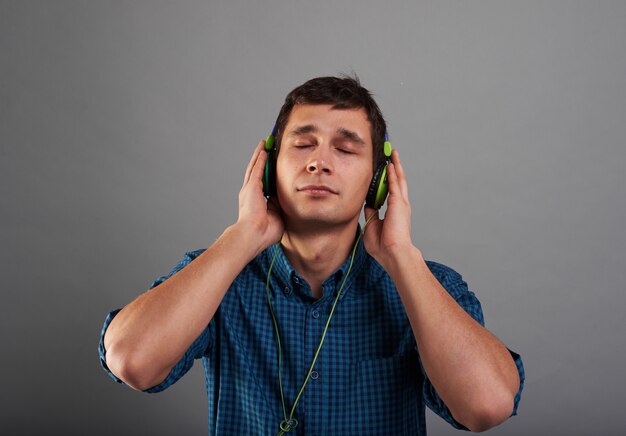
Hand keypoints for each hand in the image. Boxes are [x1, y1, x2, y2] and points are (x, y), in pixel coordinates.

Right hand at [235, 140, 284, 251]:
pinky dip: (260, 158)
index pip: (264, 182)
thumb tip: (287, 200)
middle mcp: (251, 193)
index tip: (273, 163)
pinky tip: (265, 149)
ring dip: (260, 154)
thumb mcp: (277, 216)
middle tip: (267, 147)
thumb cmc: (265, 232)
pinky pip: (257, 169)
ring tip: (265, 143)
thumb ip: (281, 206)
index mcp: (257, 201)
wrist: (253, 236)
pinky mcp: (251, 187)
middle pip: (257, 171)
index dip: (268, 172)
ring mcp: (250, 189)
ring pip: (255, 166)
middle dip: (262, 159)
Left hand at [363, 149, 414, 268]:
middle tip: (390, 155)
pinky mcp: (399, 203)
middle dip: (394, 167)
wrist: (393, 253)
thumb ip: (370, 213)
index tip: (382, 170)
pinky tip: (390, 163)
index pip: (389, 191)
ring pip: (398, 179)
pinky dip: (393, 172)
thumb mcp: (371, 226)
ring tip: (393, 153)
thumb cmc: (383, 246)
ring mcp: (400, 203)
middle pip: (397, 181)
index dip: (386, 179)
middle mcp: (399, 205)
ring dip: (395, 165)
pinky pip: (395, 184)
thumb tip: (368, 203)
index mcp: (393, 211)